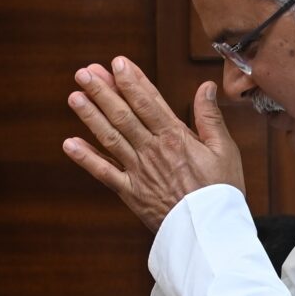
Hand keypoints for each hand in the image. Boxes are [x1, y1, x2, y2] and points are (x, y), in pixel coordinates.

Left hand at [62, 57, 245, 230]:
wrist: (210, 233)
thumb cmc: (222, 191)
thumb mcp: (225, 150)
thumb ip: (210, 117)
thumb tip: (206, 87)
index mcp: (176, 137)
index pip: (149, 102)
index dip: (132, 81)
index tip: (117, 62)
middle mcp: (153, 150)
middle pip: (123, 115)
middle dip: (103, 92)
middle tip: (84, 72)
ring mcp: (139, 172)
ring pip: (110, 138)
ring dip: (91, 116)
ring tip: (74, 96)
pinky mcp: (131, 193)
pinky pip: (104, 174)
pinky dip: (86, 159)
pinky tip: (69, 143)